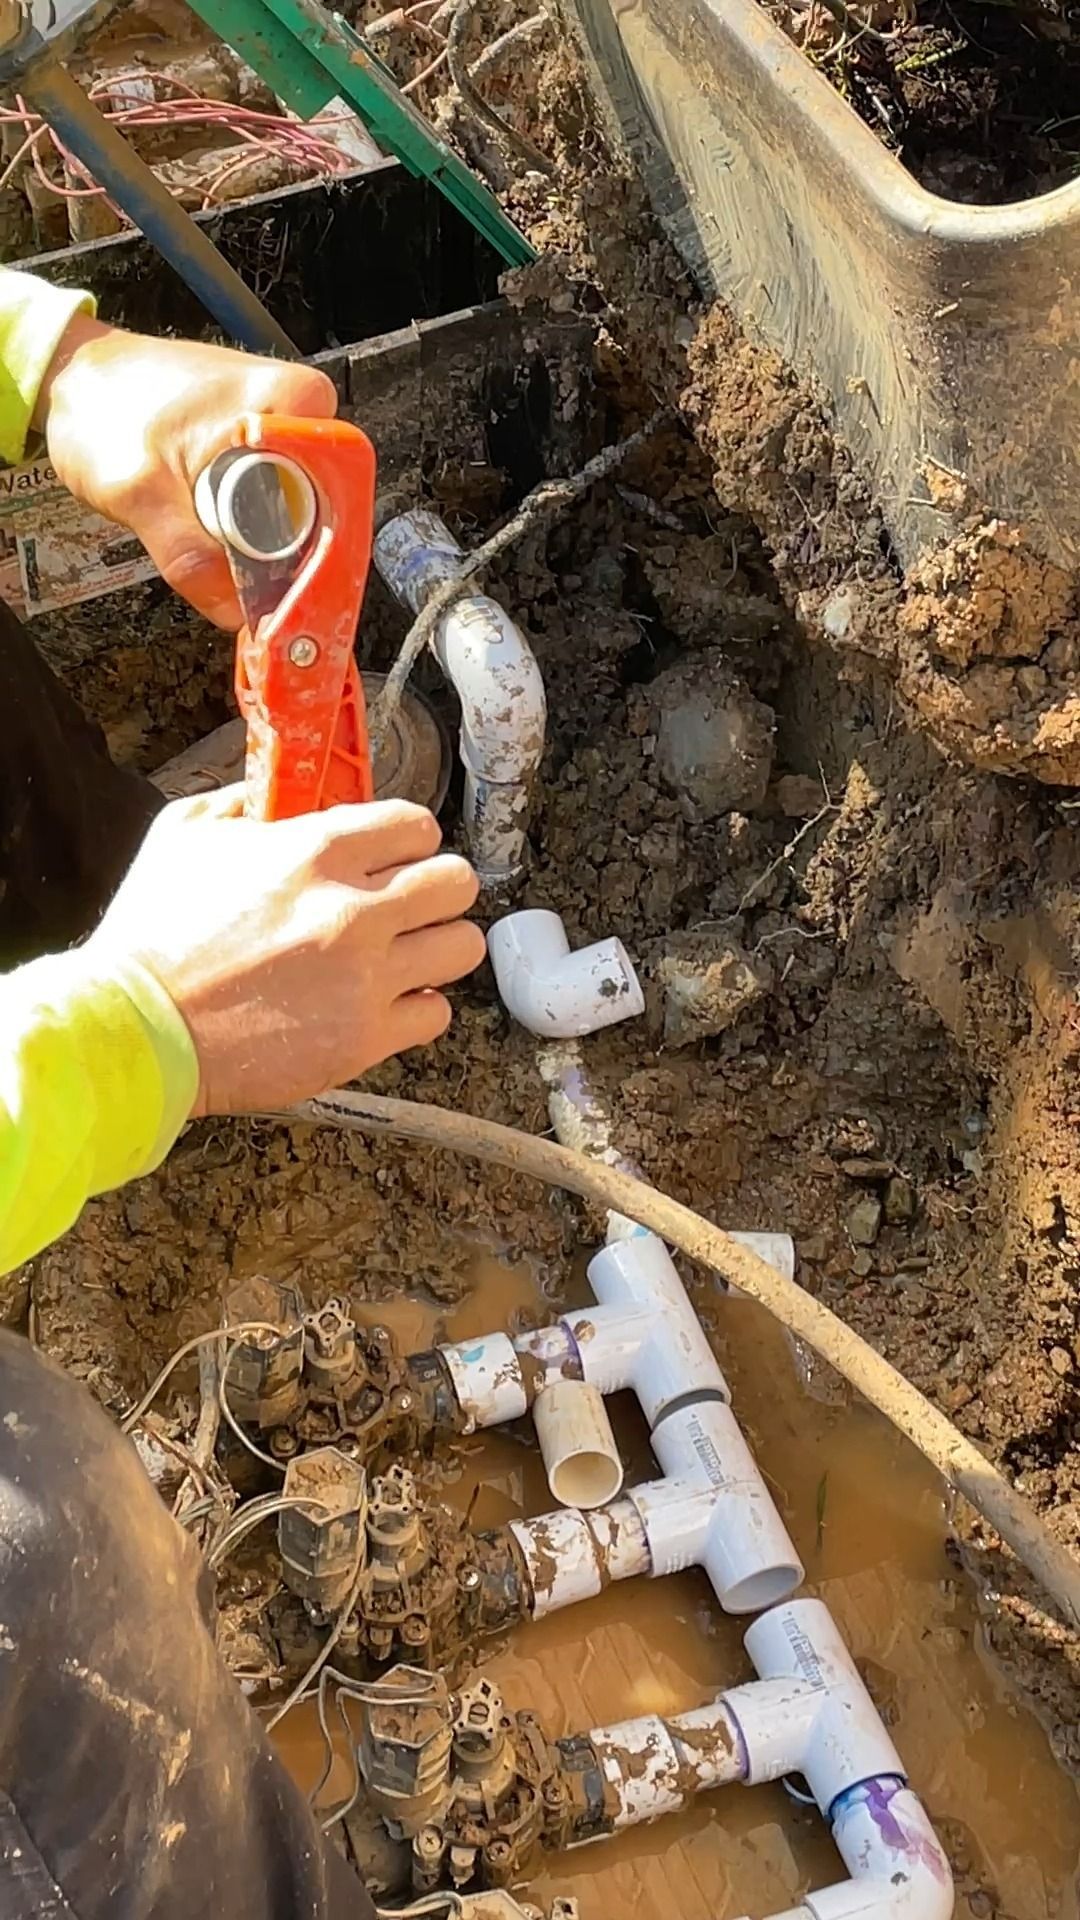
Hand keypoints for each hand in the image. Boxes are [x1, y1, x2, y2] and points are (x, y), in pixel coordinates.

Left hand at [37, 315, 335, 627]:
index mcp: (292, 403)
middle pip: (321, 517)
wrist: (78, 380)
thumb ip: (188, 558)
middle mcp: (302, 411)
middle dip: (278, 556)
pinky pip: (275, 507)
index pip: (337, 498)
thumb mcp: (139, 491)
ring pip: (296, 519)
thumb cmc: (102, 406)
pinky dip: (245, 532)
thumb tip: (235, 612)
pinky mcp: (267, 449)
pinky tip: (211, 531)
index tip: (277, 588)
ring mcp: (285, 431)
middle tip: (229, 567)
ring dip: (256, 547)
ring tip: (206, 536)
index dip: (311, 556)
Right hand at [88, 791, 485, 1114]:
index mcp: (317, 850)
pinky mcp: (366, 1038)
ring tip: (403, 955)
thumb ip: (243, 803)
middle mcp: (355, 909)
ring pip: (462, 946)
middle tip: (408, 904)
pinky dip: (416, 1008)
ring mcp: (367, 977)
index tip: (395, 854)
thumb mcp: (184, 836)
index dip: (407, 839)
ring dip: (435, 947)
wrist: (135, 1030)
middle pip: (457, 881)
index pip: (417, 825)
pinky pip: (437, 1013)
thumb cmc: (152, 940)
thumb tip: (278, 796)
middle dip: (435, 889)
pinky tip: (382, 1002)